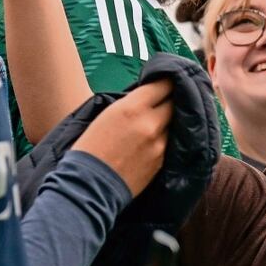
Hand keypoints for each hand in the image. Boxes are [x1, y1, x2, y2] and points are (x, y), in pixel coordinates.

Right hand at [72, 81, 173, 197]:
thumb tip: (151, 96)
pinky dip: (171, 135)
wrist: (87, 185)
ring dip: (174, 117)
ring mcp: (160, 142)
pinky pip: (174, 140)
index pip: (164, 85)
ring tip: (169, 116)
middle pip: (176, 101)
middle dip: (175, 97)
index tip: (170, 80)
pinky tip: (165, 135)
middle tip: (174, 96)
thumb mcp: (108, 114)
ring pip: (177, 121)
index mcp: (132, 107)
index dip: (169, 81)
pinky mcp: (163, 159)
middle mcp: (150, 122)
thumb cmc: (90, 148)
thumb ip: (132, 103)